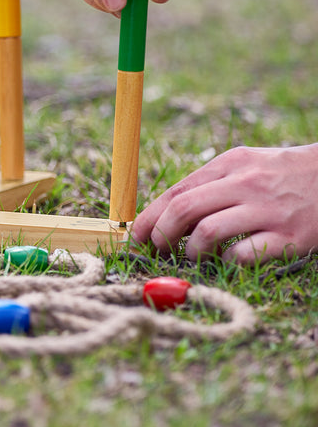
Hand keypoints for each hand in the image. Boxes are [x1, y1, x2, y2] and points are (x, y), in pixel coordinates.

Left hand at [130, 144, 317, 262]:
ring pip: (207, 232)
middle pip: (184, 209)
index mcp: (229, 164)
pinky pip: (243, 254)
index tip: (136, 237)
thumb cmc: (280, 176)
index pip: (176, 191)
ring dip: (191, 252)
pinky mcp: (290, 237)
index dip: (149, 217)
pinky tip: (227, 260)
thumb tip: (161, 214)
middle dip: (161, 235)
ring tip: (195, 256)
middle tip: (159, 251)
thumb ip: (207, 185)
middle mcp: (245, 184)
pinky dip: (226, 261)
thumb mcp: (244, 166)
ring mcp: (268, 210)